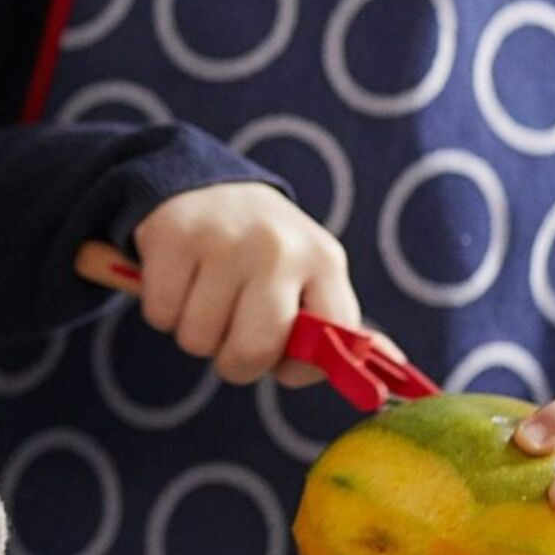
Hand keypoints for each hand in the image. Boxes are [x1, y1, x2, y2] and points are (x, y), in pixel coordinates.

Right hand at [134, 182, 363, 386]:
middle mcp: (280, 246)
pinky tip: (181, 278)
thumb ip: (336, 330)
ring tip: (208, 293)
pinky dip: (164, 309)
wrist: (206, 183)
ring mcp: (225, 238)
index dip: (298, 367)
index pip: (329, 343)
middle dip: (235, 361)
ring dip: (196, 332)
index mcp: (325, 260)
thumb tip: (393, 370)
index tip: (282, 353)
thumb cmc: (265, 255)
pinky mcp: (174, 235)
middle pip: (251, 353)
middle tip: (233, 330)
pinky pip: (161, 315)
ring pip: (197, 340)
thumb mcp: (310, 278)